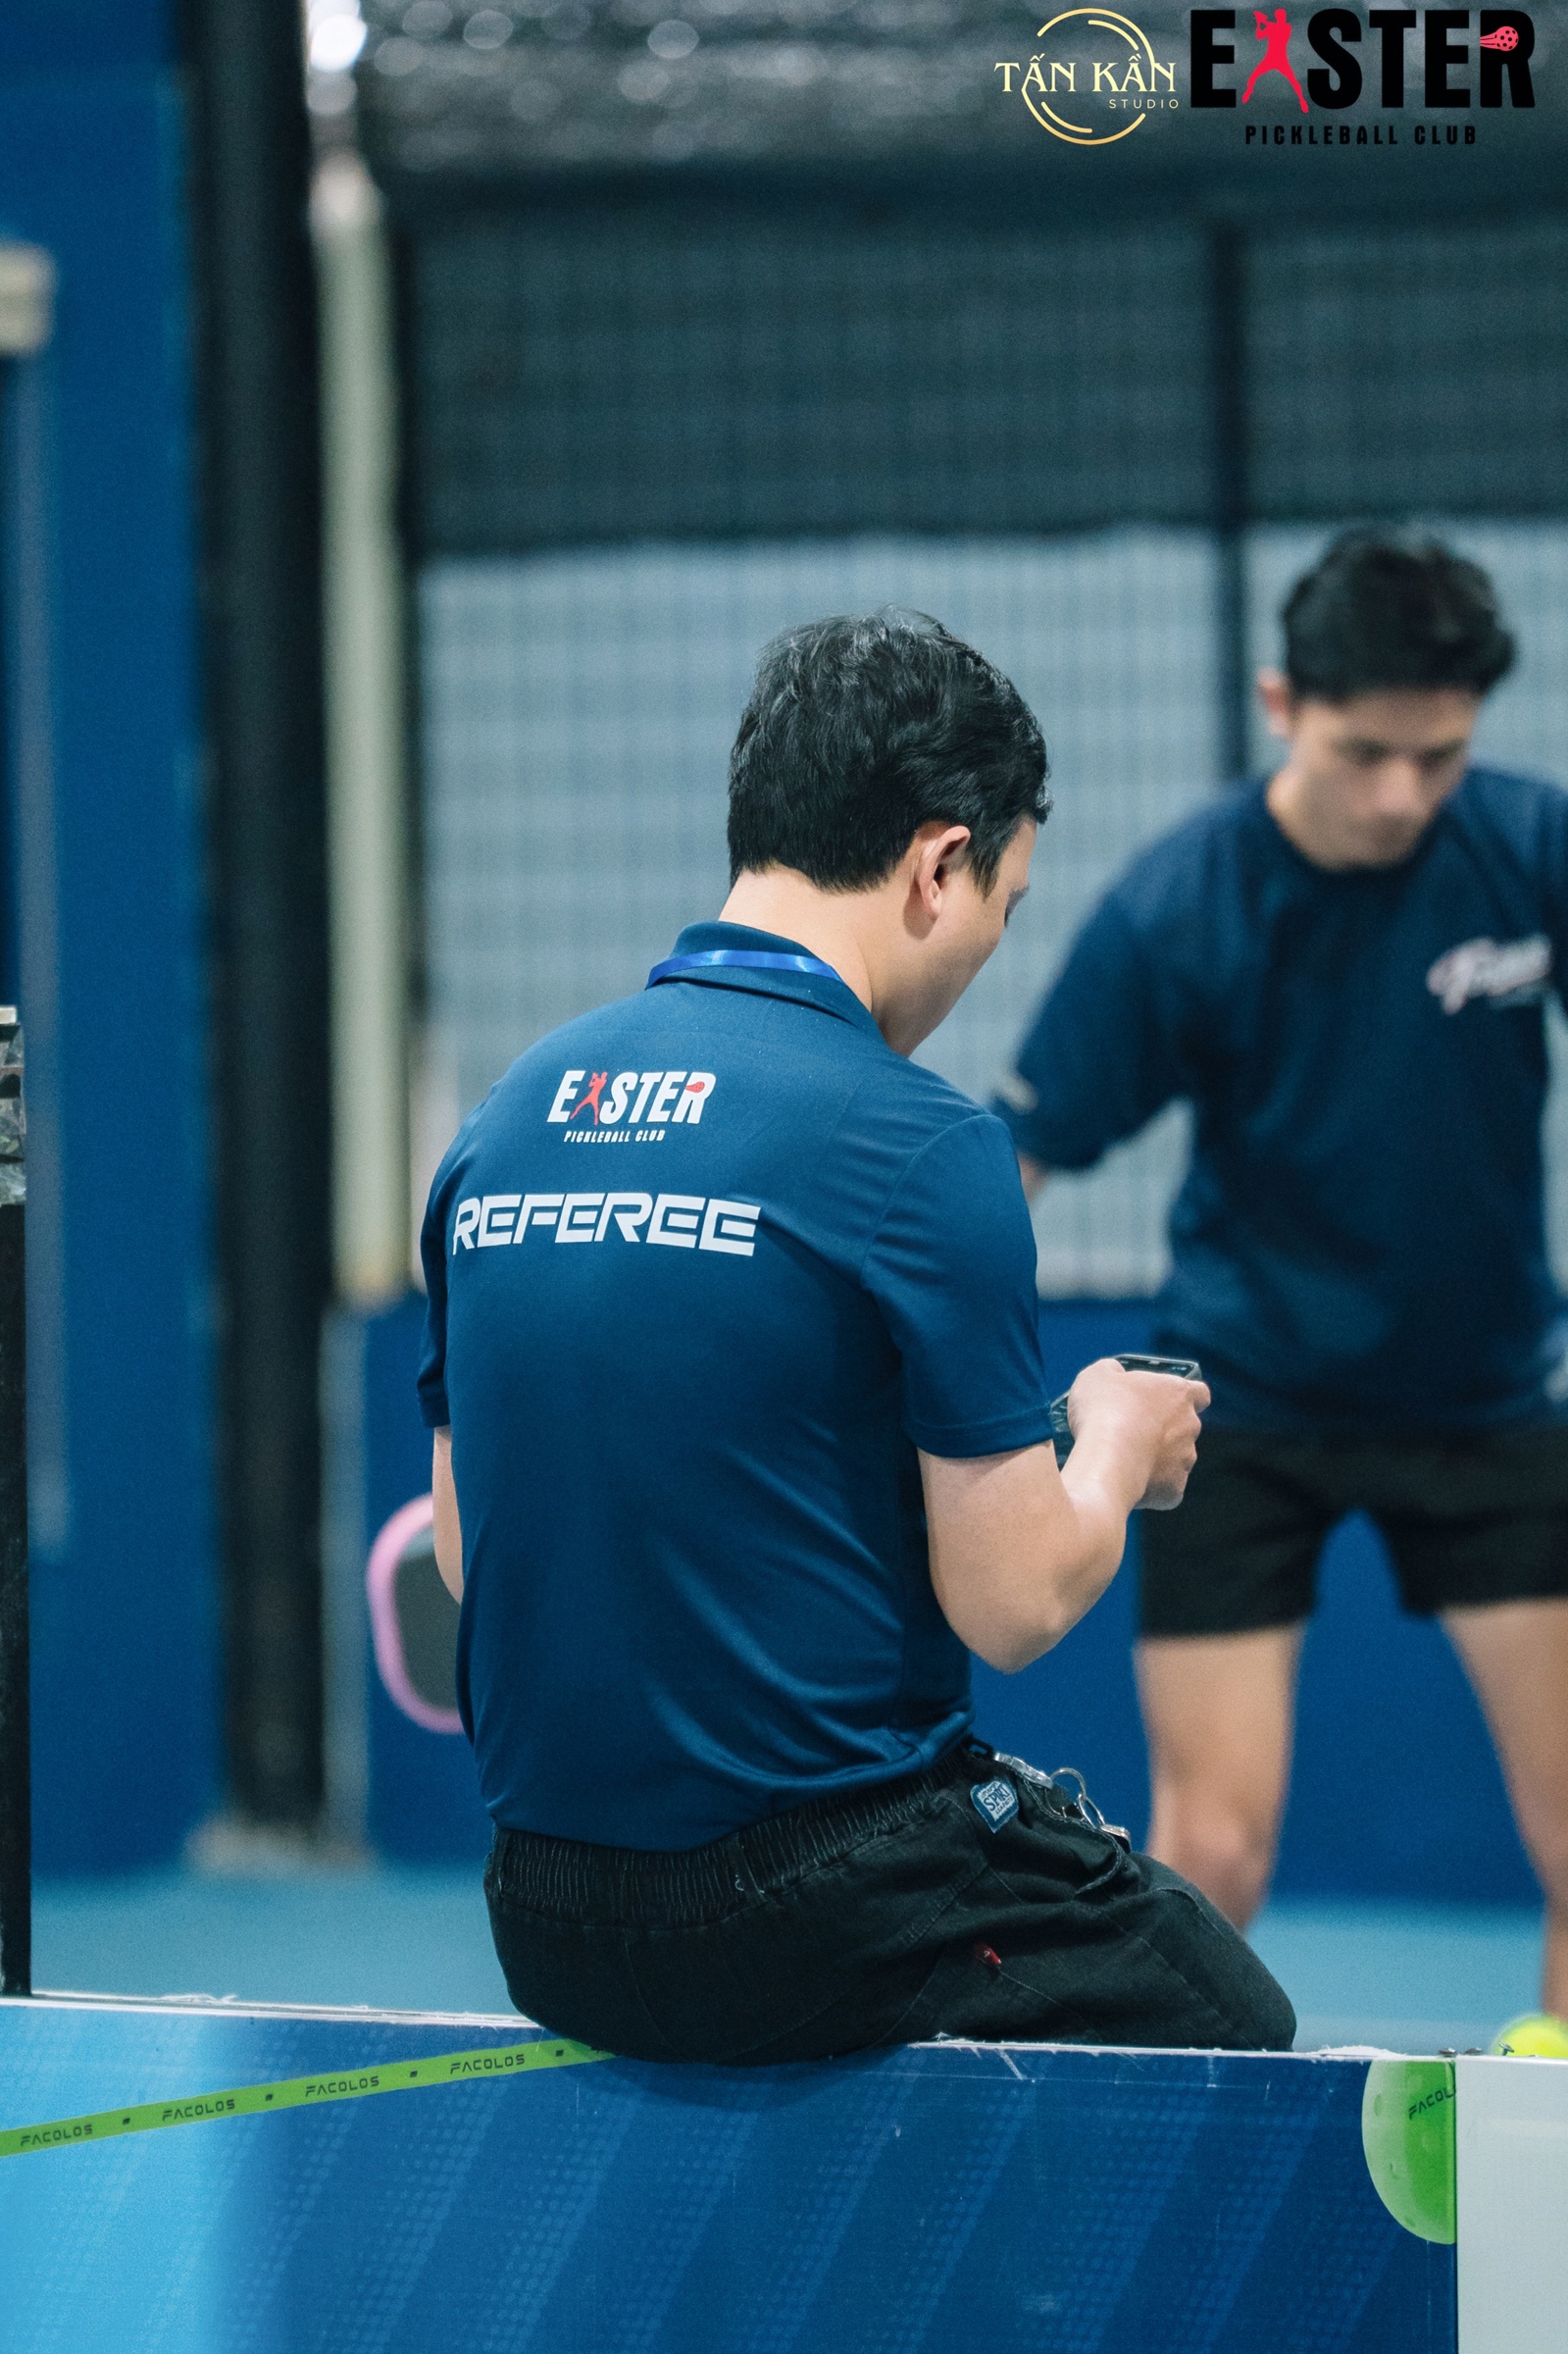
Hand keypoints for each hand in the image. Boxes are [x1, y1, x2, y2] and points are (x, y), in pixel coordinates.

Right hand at [1065, 1357, 1208, 1511]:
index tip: (1165, 1401)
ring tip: (1124, 1458)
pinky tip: (1128, 1480)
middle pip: (1185, 1427)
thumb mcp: (1097, 1376)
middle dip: (1163, 1430)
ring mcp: (1185, 1459)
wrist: (1106, 1460)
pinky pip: (1165, 1486)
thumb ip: (1112, 1371)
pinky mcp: (1175, 1489)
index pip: (1199, 1393)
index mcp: (1178, 1394)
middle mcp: (1189, 1426)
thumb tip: (1114, 1374)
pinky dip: (1150, 1485)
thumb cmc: (1103, 1412)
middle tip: (1132, 1431)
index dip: (1184, 1396)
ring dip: (1156, 1458)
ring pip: (1176, 1458)